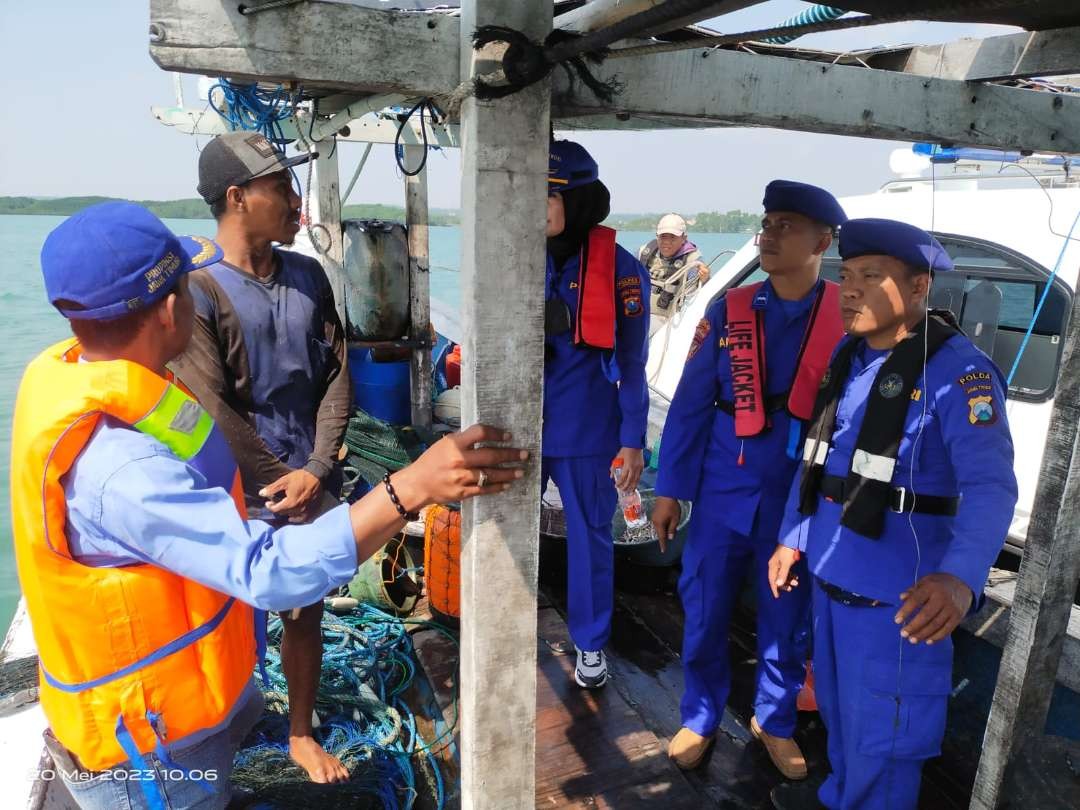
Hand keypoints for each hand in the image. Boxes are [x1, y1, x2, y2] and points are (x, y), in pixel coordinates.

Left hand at [260, 469, 321, 517]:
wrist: (317, 476)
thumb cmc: (300, 477)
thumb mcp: (284, 480)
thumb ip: (272, 488)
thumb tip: (261, 494)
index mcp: (290, 503)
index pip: (276, 509)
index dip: (270, 506)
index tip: (268, 502)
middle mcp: (298, 509)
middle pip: (284, 513)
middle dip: (278, 509)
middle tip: (275, 503)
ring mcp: (306, 511)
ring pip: (292, 516)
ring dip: (286, 513)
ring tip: (284, 508)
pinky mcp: (312, 510)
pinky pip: (303, 519)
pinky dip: (297, 519)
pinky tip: (293, 516)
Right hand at [390, 424, 528, 510]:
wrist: (417, 484)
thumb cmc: (432, 461)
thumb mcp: (445, 444)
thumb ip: (464, 440)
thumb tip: (487, 436)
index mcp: (454, 444)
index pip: (480, 433)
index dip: (497, 433)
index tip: (508, 436)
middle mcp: (459, 460)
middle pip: (490, 455)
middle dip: (511, 455)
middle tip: (525, 454)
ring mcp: (461, 478)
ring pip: (490, 474)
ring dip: (508, 473)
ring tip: (521, 471)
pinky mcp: (462, 493)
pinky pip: (484, 489)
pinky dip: (497, 487)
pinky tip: (506, 485)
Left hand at [610, 447, 643, 491]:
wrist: (635, 444)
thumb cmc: (625, 450)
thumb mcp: (618, 458)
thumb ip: (614, 467)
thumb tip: (611, 476)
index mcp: (627, 466)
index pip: (623, 478)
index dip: (620, 483)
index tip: (616, 486)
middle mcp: (634, 468)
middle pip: (630, 481)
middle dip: (626, 487)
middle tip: (622, 490)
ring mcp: (639, 468)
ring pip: (636, 480)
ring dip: (632, 486)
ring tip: (629, 491)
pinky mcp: (642, 467)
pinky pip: (639, 477)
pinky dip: (636, 482)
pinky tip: (634, 485)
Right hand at [651, 496, 679, 552]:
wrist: (666, 494)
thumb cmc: (672, 507)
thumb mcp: (675, 519)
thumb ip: (672, 529)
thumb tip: (670, 537)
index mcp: (659, 524)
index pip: (661, 537)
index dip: (663, 544)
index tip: (663, 551)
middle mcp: (655, 522)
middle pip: (659, 532)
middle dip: (664, 536)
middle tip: (670, 538)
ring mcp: (654, 517)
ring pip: (659, 528)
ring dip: (664, 530)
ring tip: (671, 529)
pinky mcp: (655, 514)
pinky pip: (658, 523)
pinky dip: (663, 525)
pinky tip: (668, 523)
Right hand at [767, 545, 800, 598]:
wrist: (792, 539)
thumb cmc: (788, 551)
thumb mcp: (786, 564)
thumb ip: (783, 574)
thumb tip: (778, 585)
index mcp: (772, 566)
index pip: (772, 580)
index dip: (774, 588)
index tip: (777, 596)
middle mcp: (774, 565)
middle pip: (777, 578)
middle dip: (784, 584)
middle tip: (790, 588)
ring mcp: (779, 563)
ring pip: (783, 575)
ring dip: (789, 579)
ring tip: (796, 582)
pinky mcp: (784, 561)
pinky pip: (786, 571)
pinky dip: (790, 575)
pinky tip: (796, 576)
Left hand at [894, 573, 972, 644]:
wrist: (962, 586)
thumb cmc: (938, 584)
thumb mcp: (925, 582)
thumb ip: (913, 590)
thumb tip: (901, 598)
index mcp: (931, 587)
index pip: (916, 600)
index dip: (906, 611)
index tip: (896, 621)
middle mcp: (942, 598)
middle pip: (926, 615)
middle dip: (913, 626)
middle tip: (903, 634)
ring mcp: (951, 608)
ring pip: (936, 624)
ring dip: (923, 634)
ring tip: (912, 640)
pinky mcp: (958, 617)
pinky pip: (947, 629)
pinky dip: (937, 637)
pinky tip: (927, 641)